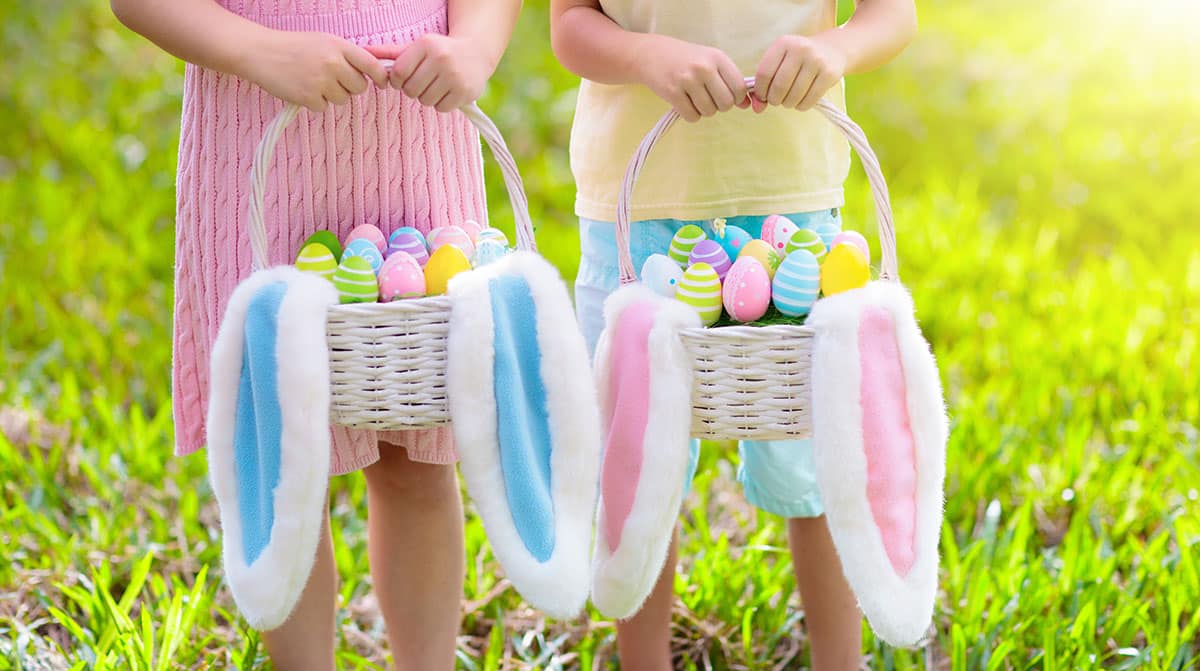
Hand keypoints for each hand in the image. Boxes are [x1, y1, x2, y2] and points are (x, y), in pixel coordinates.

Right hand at [239, 30, 387, 111]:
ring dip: (331, 95)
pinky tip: (303, 89)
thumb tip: (374, 71)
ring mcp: (321, 81)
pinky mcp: (308, 97)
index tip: (382, 83)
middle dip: (349, 87)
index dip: (380, 77)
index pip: (371, 65)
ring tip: (313, 81)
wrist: (260, 52)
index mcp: (338, 46)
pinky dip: (315, 103)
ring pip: (343, 100)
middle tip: (332, 79)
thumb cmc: (294, 46)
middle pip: (359, 87)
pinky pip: (324, 108)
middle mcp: (332, 62)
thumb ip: (346, 54)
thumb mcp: (323, 41)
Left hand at [369, 35, 495, 111]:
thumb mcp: (415, 48)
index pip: (398, 73)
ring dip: (427, 97)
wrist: (476, 53)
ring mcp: (455, 76)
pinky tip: (447, 92)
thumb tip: (361, 53)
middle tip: (422, 82)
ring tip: (435, 86)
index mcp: (427, 44)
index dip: (397, 81)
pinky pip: (441, 108)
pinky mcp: (465, 92)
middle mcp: (441, 59)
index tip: (403, 79)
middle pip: (411, 90)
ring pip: (425, 100)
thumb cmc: (439, 51)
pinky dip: (441, 103)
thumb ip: (388, 52)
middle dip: (413, 89)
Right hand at [633, 35, 747, 122]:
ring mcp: (687, 80)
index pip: (739, 88)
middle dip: (719, 106)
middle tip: (709, 98)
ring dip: (704, 110)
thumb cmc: (685, 58)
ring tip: (694, 98)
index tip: (727, 95)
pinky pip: (692, 116)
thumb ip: (729, 80)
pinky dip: (690, 114)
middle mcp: (704, 68)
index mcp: (717, 57)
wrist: (650, 54)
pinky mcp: (672, 93)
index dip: (736, 98)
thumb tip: (748, 104)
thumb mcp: (710, 61)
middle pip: (726, 103)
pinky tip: (684, 102)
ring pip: (709, 112)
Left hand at [754, 34, 846, 109]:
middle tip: (777, 99)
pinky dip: (801, 106)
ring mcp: (816, 61)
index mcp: (783, 43)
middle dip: (774, 99)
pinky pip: (808, 101)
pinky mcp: (829, 74)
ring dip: (788, 104)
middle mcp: (800, 49)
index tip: (763, 95)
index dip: (760, 91)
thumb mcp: (780, 62)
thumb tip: (757, 108)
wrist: (833, 49)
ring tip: (789, 99)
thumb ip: (765, 83)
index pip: (764, 74)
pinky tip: (801, 99)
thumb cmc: (799, 59)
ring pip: (793, 96)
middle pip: (778, 87)